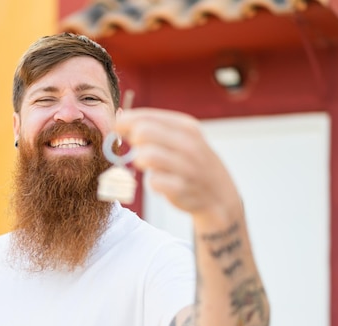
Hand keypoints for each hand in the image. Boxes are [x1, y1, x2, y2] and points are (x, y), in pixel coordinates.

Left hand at [116, 108, 242, 223]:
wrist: (219, 196)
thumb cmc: (193, 164)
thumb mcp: (182, 138)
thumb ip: (154, 128)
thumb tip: (120, 121)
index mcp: (187, 127)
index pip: (145, 117)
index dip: (125, 123)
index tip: (118, 130)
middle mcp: (189, 144)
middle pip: (143, 132)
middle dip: (133, 141)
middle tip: (136, 150)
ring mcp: (187, 167)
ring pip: (146, 156)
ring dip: (141, 162)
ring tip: (148, 166)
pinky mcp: (181, 189)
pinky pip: (153, 182)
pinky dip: (153, 183)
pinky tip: (161, 183)